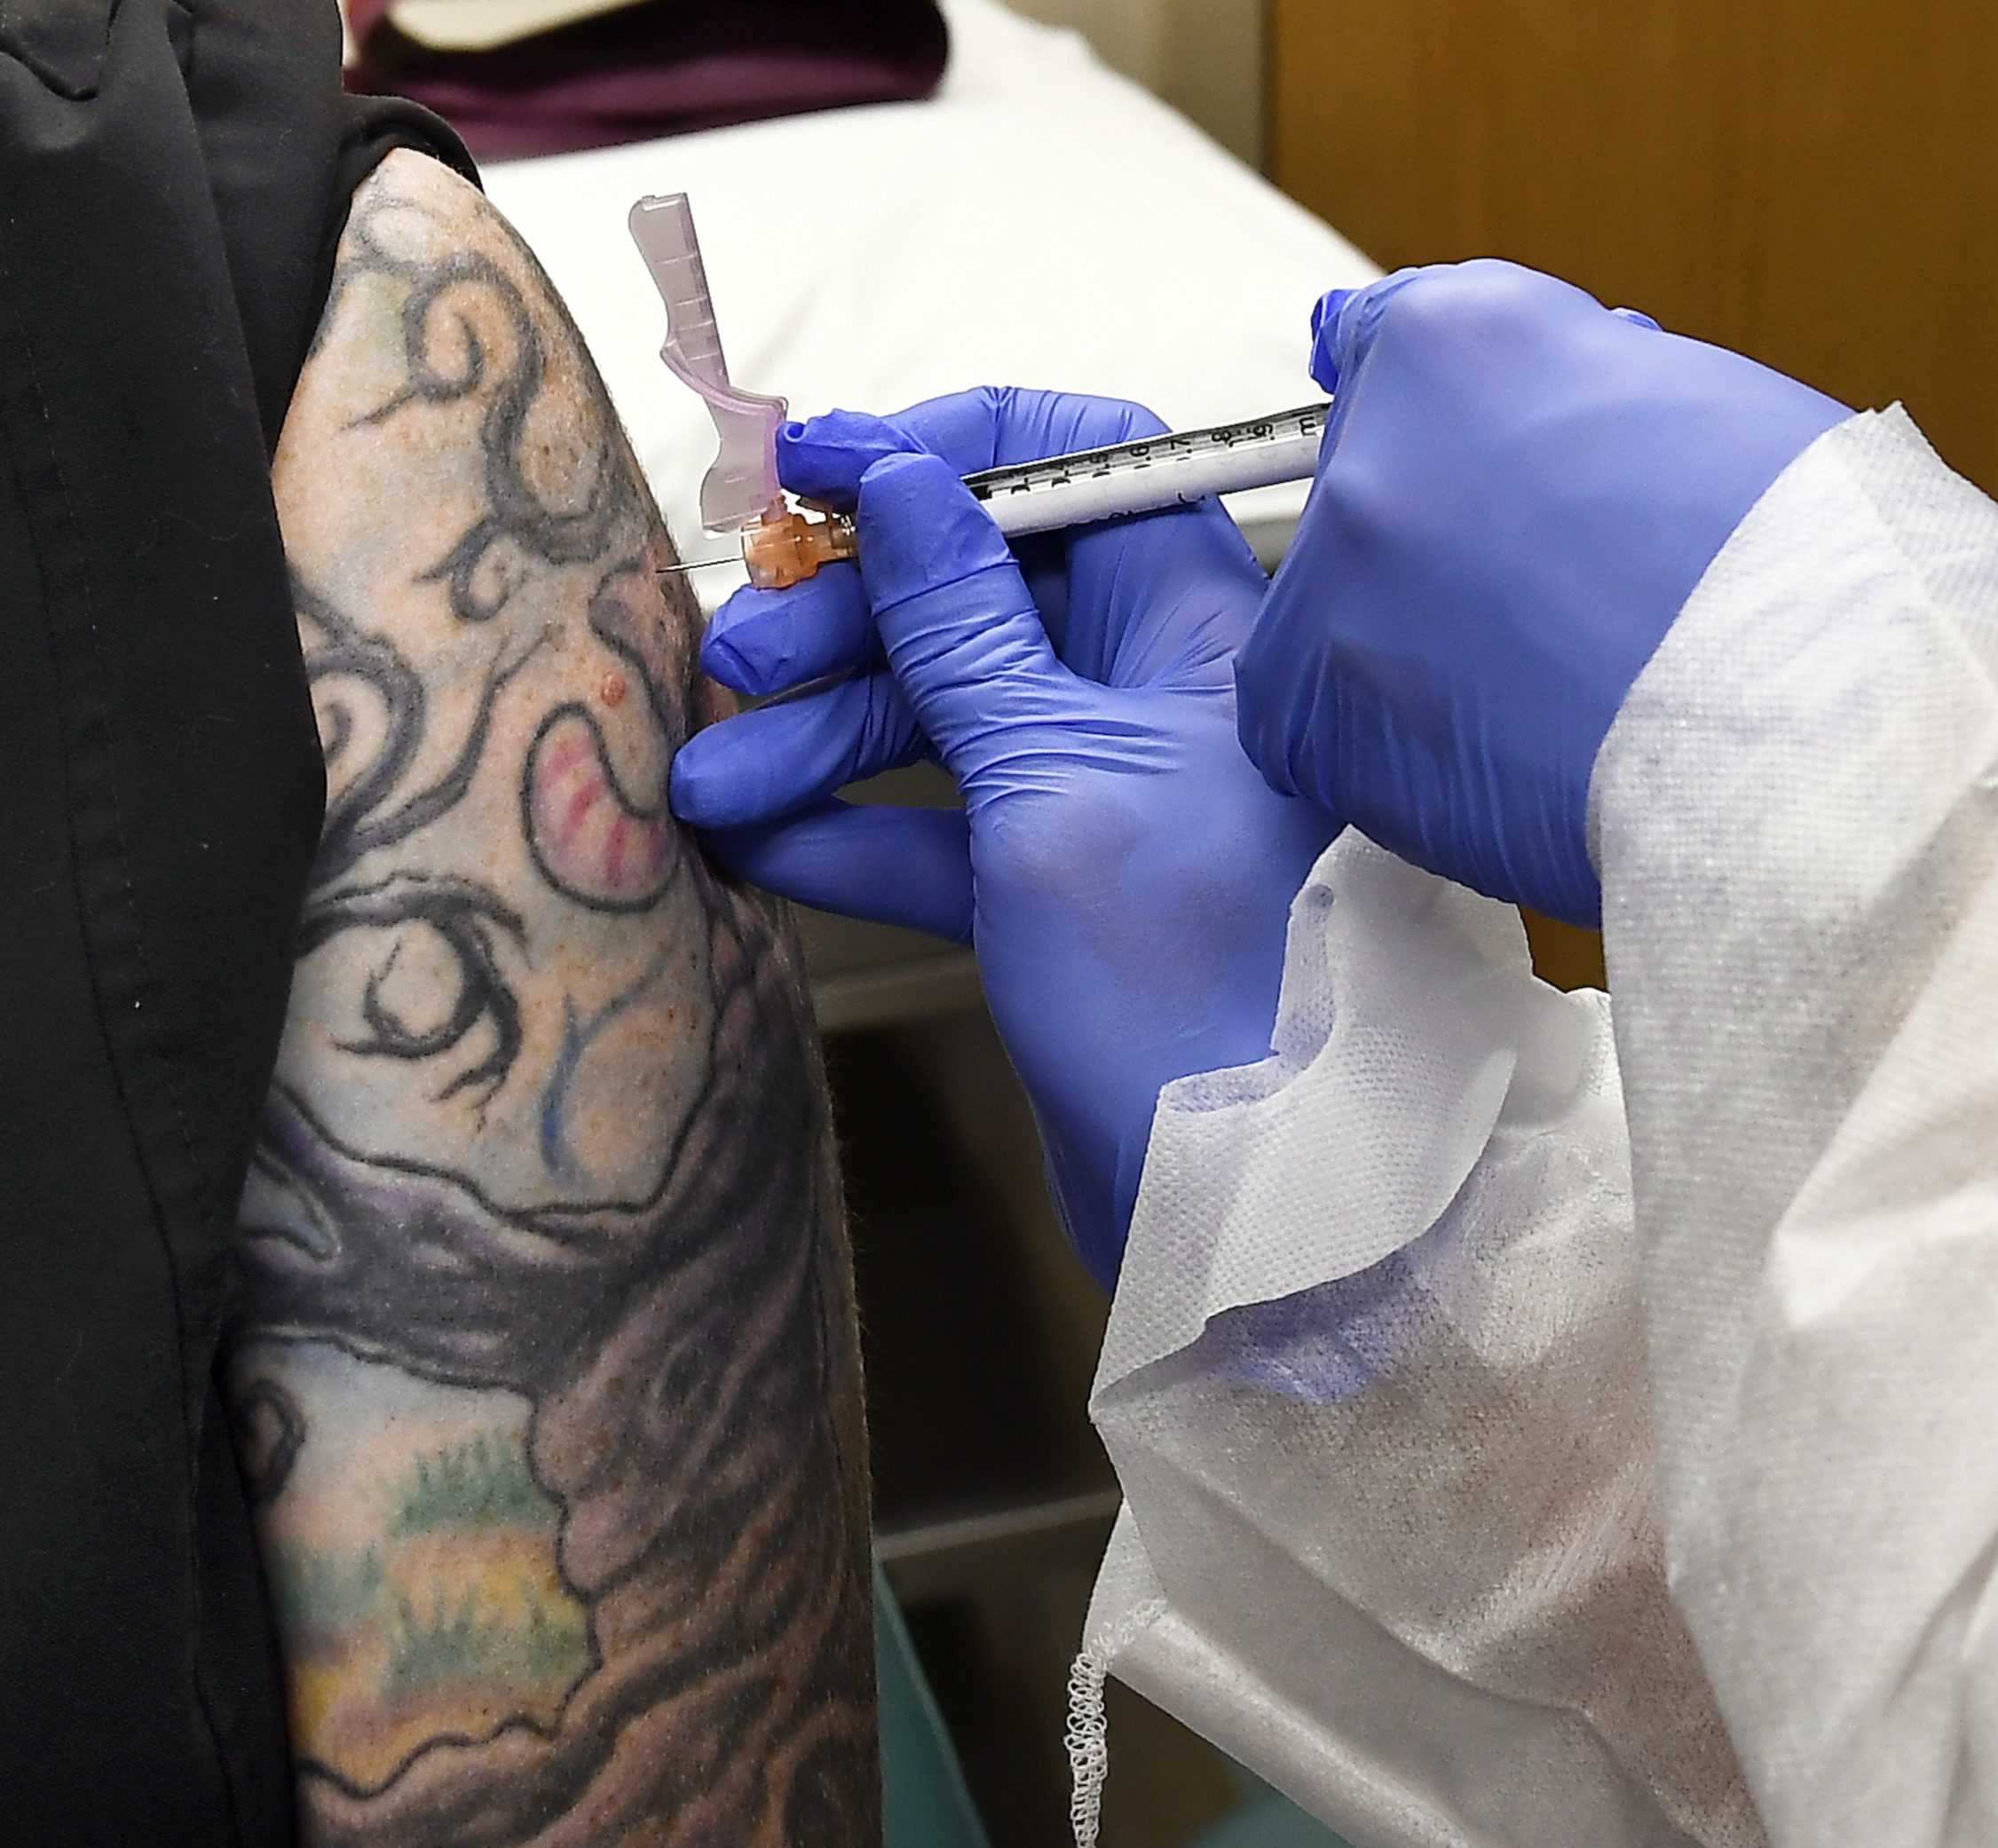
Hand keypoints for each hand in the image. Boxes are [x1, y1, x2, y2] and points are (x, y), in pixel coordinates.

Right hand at [671, 390, 1340, 1281]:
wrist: (1239, 1204)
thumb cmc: (1182, 978)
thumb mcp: (1049, 777)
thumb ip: (963, 627)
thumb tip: (898, 483)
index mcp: (1202, 628)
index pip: (1085, 463)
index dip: (949, 450)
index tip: (819, 470)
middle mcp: (1162, 691)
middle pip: (985, 589)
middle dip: (847, 621)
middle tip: (731, 663)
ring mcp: (1109, 790)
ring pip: (947, 712)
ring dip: (819, 739)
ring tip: (702, 786)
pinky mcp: (1062, 885)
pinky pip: (943, 825)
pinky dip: (853, 833)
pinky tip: (754, 850)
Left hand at [1240, 259, 1851, 925]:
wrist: (1803, 712)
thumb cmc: (1798, 558)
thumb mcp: (1688, 395)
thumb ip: (1568, 380)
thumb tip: (1510, 376)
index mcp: (1460, 340)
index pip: (1386, 356)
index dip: (1455, 437)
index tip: (1492, 487)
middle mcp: (1371, 447)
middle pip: (1369, 502)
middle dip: (1446, 558)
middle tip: (1565, 616)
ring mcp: (1332, 588)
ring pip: (1340, 631)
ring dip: (1420, 666)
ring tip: (1554, 703)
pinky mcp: (1315, 721)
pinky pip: (1333, 742)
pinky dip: (1411, 761)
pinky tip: (1518, 764)